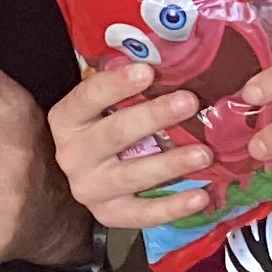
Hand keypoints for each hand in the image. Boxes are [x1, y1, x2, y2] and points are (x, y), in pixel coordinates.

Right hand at [47, 56, 217, 234]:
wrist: (76, 176)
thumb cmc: (100, 127)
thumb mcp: (101, 105)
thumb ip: (124, 86)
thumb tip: (168, 57)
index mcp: (67, 119)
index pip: (88, 97)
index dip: (117, 84)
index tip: (148, 71)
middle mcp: (72, 155)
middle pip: (115, 134)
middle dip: (154, 117)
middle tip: (189, 102)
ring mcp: (90, 188)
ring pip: (131, 175)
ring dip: (171, 164)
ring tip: (205, 153)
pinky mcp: (109, 214)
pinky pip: (142, 214)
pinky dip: (173, 208)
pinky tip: (201, 196)